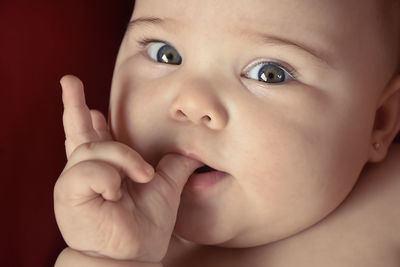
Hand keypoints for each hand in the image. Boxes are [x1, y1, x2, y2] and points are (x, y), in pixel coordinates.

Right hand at [54, 75, 200, 262]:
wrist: (134, 257)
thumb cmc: (146, 226)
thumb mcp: (166, 187)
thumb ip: (174, 166)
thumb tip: (192, 151)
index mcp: (107, 168)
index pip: (96, 136)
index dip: (91, 118)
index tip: (92, 105)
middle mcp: (88, 171)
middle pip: (77, 131)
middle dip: (72, 105)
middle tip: (69, 80)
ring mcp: (76, 181)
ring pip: (94, 147)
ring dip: (122, 159)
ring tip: (142, 177)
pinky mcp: (69, 192)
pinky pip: (87, 169)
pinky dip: (108, 177)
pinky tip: (115, 192)